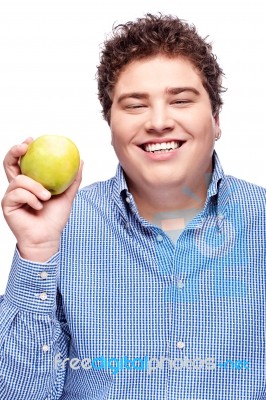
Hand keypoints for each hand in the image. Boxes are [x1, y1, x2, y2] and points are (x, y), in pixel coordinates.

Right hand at [1, 138, 82, 260]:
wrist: (48, 238)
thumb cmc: (54, 218)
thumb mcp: (67, 196)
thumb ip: (73, 180)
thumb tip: (81, 161)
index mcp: (29, 183)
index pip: (22, 162)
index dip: (23, 149)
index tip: (32, 139)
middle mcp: (17, 187)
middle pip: (9, 164)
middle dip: (14, 152)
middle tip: (25, 146)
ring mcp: (11, 196)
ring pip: (19, 180)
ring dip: (35, 186)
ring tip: (47, 196)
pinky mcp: (7, 205)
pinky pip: (18, 193)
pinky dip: (31, 198)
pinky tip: (39, 206)